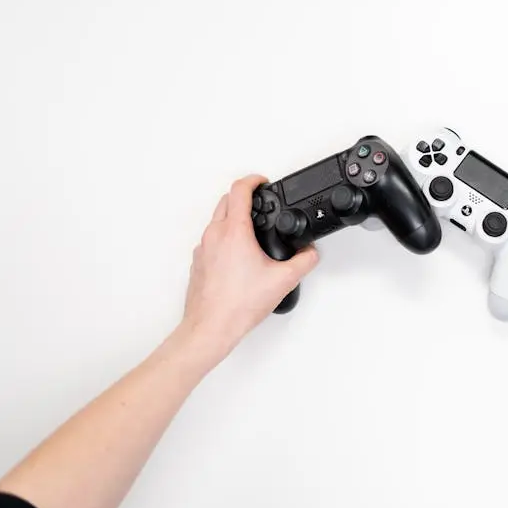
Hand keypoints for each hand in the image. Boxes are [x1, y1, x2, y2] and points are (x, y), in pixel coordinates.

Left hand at [180, 175, 318, 357]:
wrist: (211, 327)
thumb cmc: (237, 305)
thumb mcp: (283, 281)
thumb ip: (303, 261)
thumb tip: (310, 254)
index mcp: (234, 232)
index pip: (240, 190)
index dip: (254, 180)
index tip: (262, 182)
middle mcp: (214, 235)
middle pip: (226, 200)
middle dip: (243, 196)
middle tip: (259, 202)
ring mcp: (203, 248)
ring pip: (216, 220)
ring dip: (233, 217)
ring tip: (252, 230)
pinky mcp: (198, 262)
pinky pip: (211, 240)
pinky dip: (224, 237)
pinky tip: (239, 255)